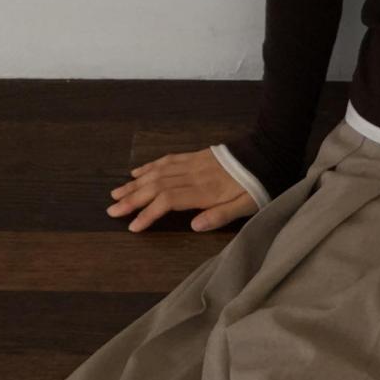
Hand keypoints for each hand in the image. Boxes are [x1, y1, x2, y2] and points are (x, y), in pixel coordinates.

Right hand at [107, 147, 255, 234]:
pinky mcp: (195, 156)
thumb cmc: (258, 186)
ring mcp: (192, 163)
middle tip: (112, 210)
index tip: (133, 226)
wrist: (268, 154)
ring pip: (157, 172)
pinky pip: (167, 160)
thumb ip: (220, 216)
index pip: (167, 201)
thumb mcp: (246, 207)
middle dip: (132, 199)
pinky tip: (137, 172)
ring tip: (116, 194)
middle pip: (155, 186)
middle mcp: (193, 175)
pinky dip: (149, 166)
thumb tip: (194, 226)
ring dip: (135, 183)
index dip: (148, 213)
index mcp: (204, 190)